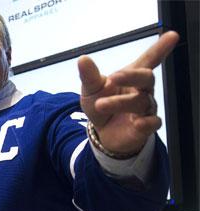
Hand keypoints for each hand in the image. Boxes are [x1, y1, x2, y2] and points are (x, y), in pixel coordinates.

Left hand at [78, 31, 178, 154]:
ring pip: (140, 102)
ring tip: (100, 104)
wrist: (101, 132)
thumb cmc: (101, 104)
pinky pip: (152, 123)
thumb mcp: (91, 89)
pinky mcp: (146, 126)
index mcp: (130, 77)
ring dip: (120, 102)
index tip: (172, 35)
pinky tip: (138, 122)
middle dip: (131, 76)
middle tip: (113, 78)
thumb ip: (89, 76)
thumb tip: (83, 59)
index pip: (148, 60)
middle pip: (146, 78)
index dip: (160, 48)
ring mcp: (146, 108)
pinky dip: (146, 122)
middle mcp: (142, 90)